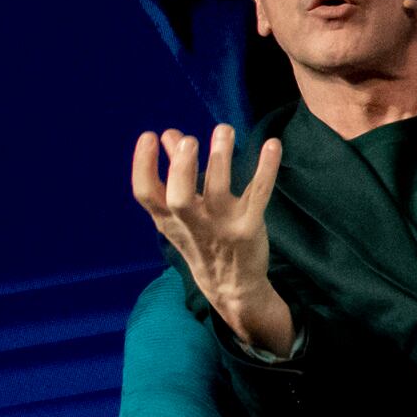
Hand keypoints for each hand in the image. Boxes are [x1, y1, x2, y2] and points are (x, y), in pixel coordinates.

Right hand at [133, 123, 292, 355]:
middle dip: (181, 168)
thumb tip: (169, 135)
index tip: (149, 136)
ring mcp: (221, 226)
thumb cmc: (201, 239)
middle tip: (188, 140)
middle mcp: (192, 223)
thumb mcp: (178, 214)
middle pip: (179, 197)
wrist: (230, 286)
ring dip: (221, 157)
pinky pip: (258, 195)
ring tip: (223, 129)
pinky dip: (266, 169)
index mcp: (168, 219)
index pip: (146, 194)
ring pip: (219, 189)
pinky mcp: (249, 227)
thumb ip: (174, 173)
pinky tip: (272, 145)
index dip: (143, 165)